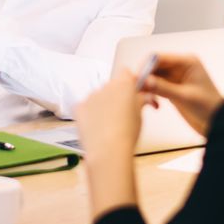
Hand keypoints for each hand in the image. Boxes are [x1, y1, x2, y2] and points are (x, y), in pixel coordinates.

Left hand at [76, 71, 145, 216]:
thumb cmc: (127, 134)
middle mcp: (106, 86)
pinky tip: (97, 127)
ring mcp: (90, 96)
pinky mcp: (79, 107)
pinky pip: (86, 107)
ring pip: (98, 97)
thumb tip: (144, 97)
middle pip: (111, 86)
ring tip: (109, 124)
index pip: (126, 73)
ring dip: (102, 105)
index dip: (129, 83)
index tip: (132, 93)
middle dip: (116, 96)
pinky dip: (90, 114)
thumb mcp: (141, 114)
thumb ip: (142, 100)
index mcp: (123, 84)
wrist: (108, 150)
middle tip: (122, 113)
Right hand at [140, 53, 223, 135]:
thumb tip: (146, 81)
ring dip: (146, 86)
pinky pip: (156, 86)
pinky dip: (151, 93)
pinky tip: (152, 103)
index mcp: (187, 62)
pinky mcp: (172, 88)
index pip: (160, 57)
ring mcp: (175, 77)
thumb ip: (164, 88)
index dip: (146, 66)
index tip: (138, 77)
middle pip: (154, 66)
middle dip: (144, 76)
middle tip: (135, 88)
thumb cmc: (209, 107)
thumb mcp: (185, 97)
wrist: (216, 122)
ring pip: (153, 77)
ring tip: (142, 97)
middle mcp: (180, 66)